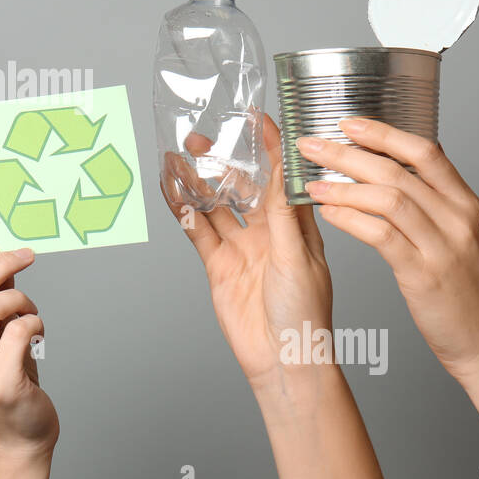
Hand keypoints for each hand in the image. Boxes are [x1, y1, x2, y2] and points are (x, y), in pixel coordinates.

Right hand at [162, 114, 332, 389]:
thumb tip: (279, 169)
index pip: (282, 175)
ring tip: (178, 159)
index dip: (270, 145)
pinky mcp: (219, 268)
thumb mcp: (297, 256)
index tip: (256, 117)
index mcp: (298, 226)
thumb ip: (281, 213)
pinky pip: (199, 233)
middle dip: (223, 160)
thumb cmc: (305, 314)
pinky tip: (172, 194)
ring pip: (216, 207)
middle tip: (202, 137)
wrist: (284, 361)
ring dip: (198, 183)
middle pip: (243, 186)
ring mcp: (243, 249)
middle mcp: (269, 233)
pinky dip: (184, 213)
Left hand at [297, 117, 478, 382]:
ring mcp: (443, 246)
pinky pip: (382, 236)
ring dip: (342, 187)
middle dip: (347, 154)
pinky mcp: (425, 275)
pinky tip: (328, 214)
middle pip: (397, 170)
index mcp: (465, 203)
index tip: (347, 122)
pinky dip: (351, 219)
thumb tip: (394, 175)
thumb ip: (435, 206)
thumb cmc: (471, 292)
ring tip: (311, 183)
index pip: (424, 151)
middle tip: (311, 145)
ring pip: (388, 198)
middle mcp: (457, 218)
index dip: (383, 133)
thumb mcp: (461, 237)